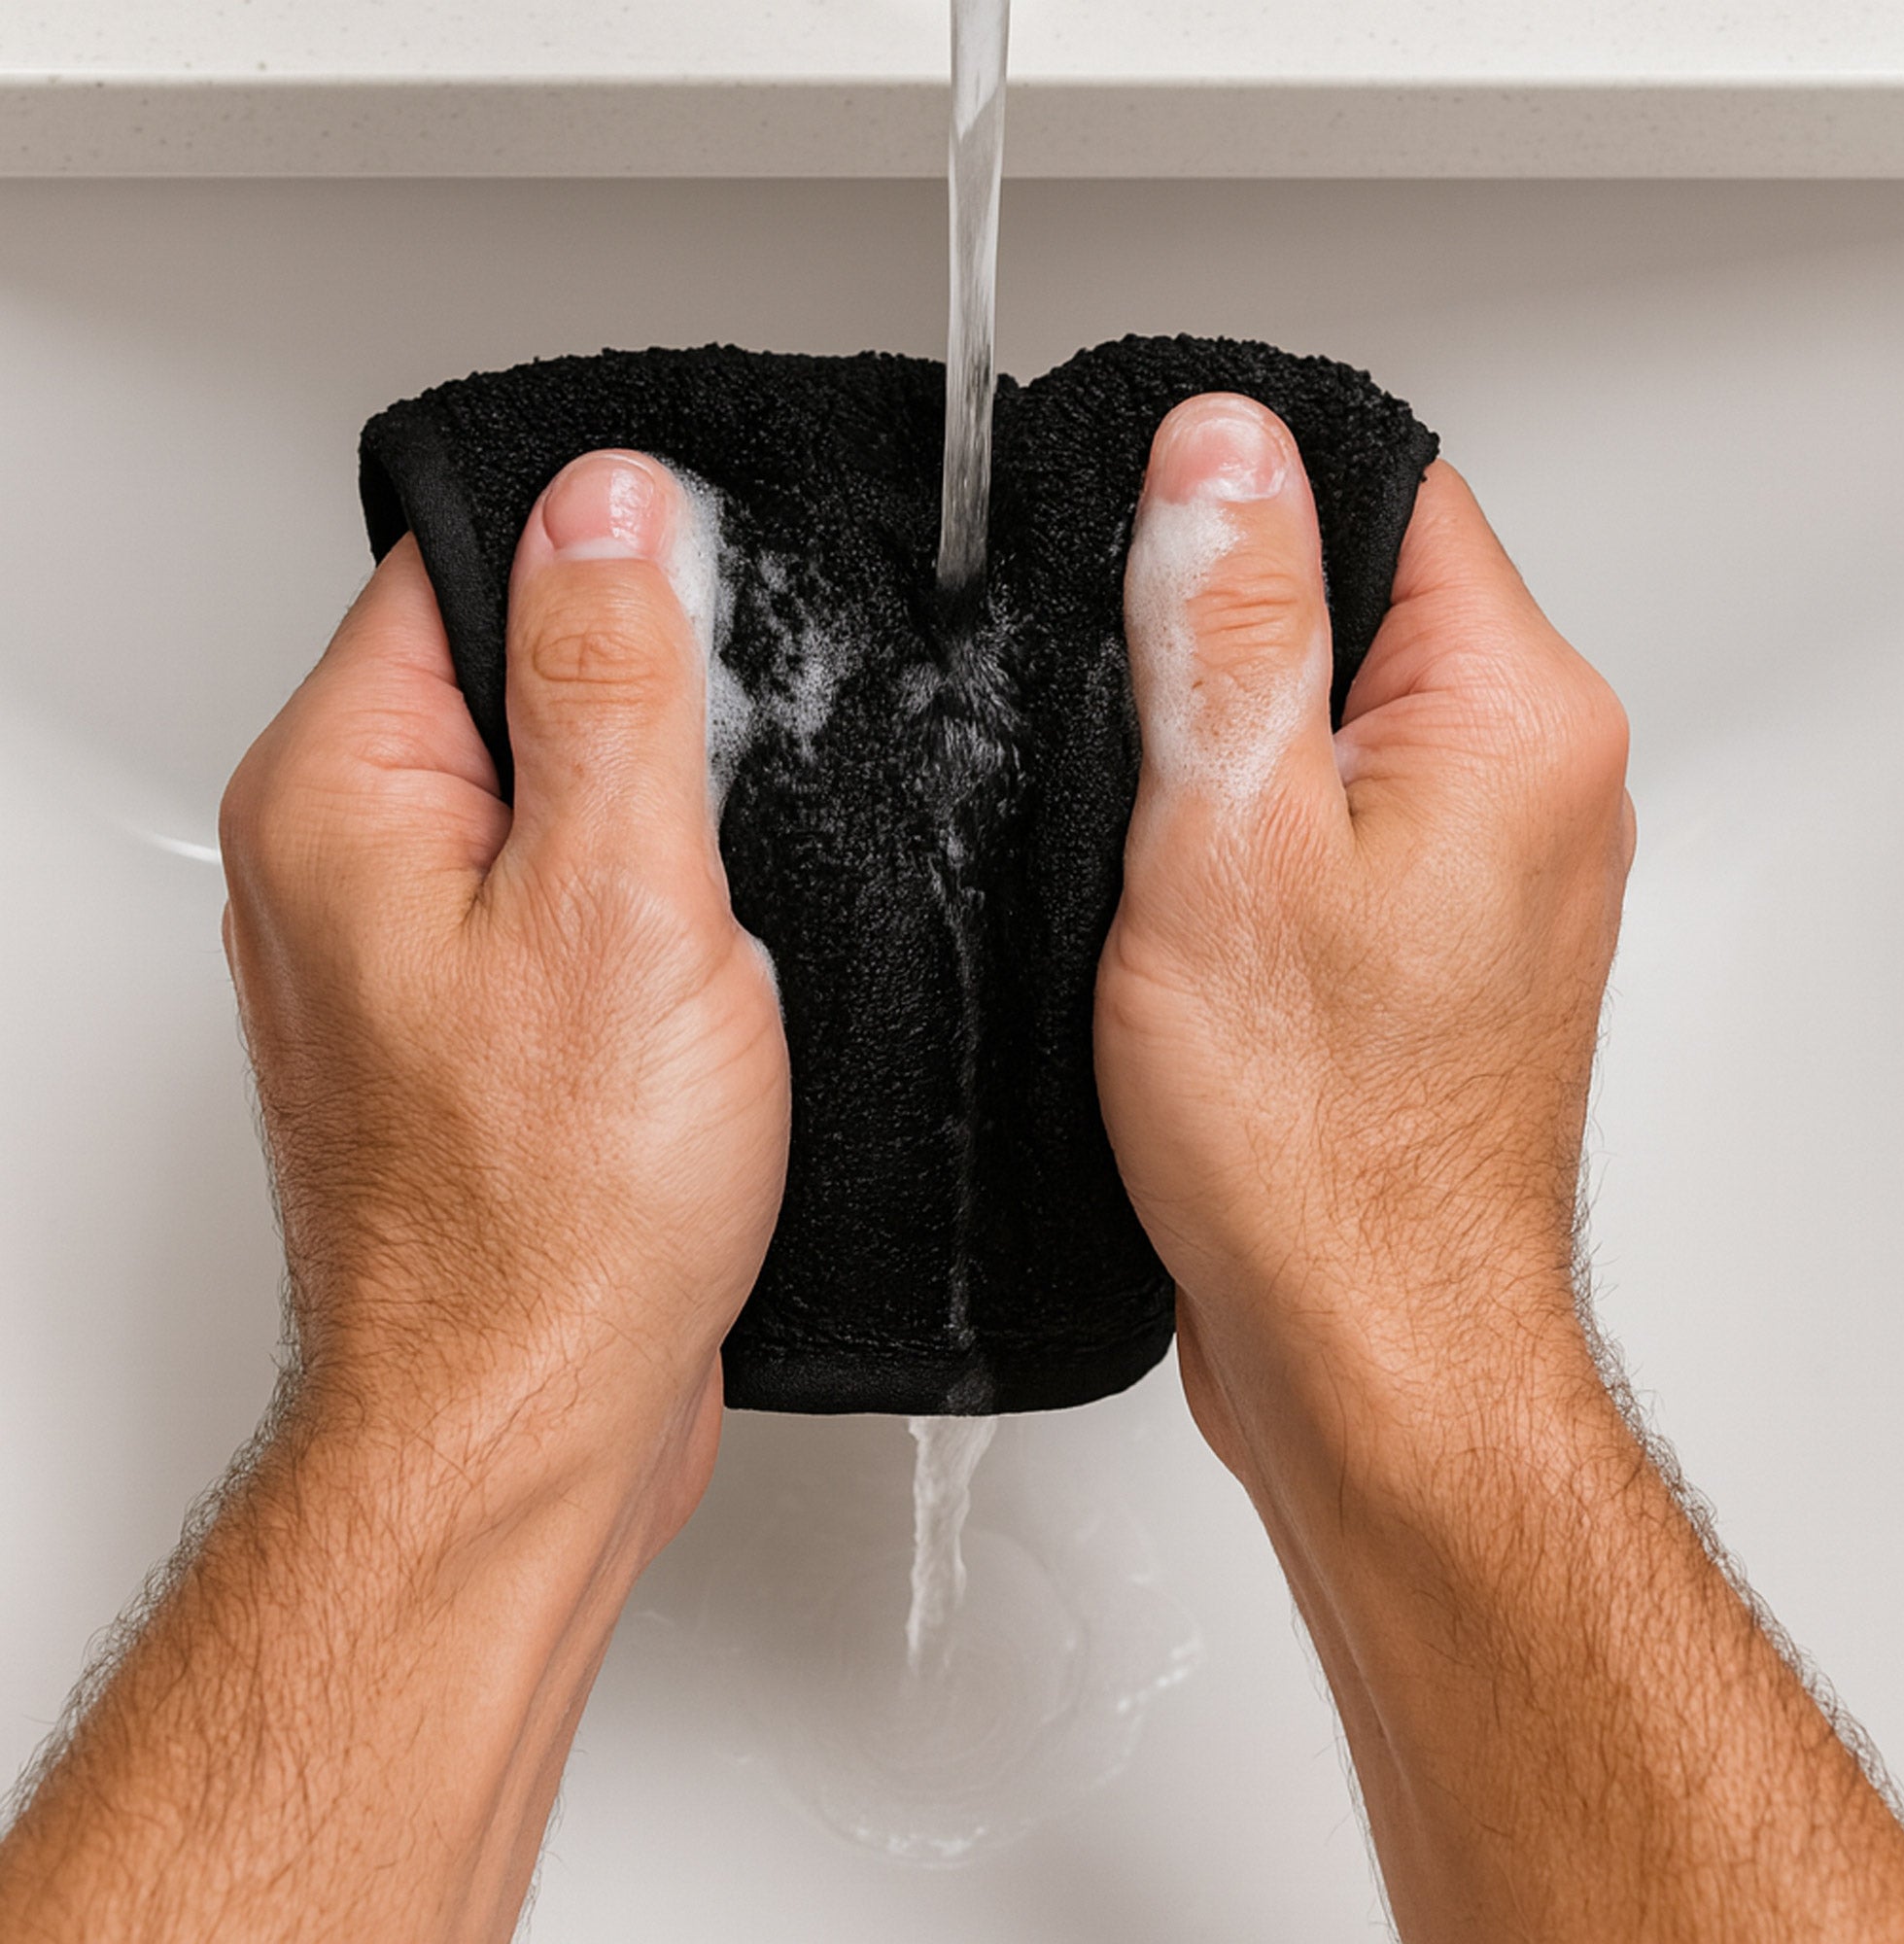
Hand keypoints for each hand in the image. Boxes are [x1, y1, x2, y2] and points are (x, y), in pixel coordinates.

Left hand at [220, 447, 789, 1545]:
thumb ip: (611, 678)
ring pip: (545, 800)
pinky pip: (557, 905)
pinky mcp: (465, 1029)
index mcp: (341, 794)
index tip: (712, 641)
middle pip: (507, 680)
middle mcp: (340, 864)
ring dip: (650, 826)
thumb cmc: (555, 1213)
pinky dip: (637, 915)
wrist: (530, 1420)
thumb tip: (608, 503)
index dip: (610, 573)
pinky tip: (691, 974)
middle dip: (642, 711)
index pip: (464, 570)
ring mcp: (399, 953)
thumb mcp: (620, 897)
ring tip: (709, 906)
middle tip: (722, 805)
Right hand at [1095, 392, 1631, 1489]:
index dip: (1242, 512)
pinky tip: (1201, 916)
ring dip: (1237, 765)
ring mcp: (1495, 873)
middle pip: (1363, 610)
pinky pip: (1342, 829)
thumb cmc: (1320, 1145)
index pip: (1388, 494)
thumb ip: (1228, 626)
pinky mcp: (1440, 948)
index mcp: (1515, 718)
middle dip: (1229, 654)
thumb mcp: (1225, 837)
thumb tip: (1221, 449)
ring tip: (1172, 858)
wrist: (1370, 1346)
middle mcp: (1537, 785)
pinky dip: (1259, 846)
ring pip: (1342, 728)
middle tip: (1145, 761)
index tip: (1145, 586)